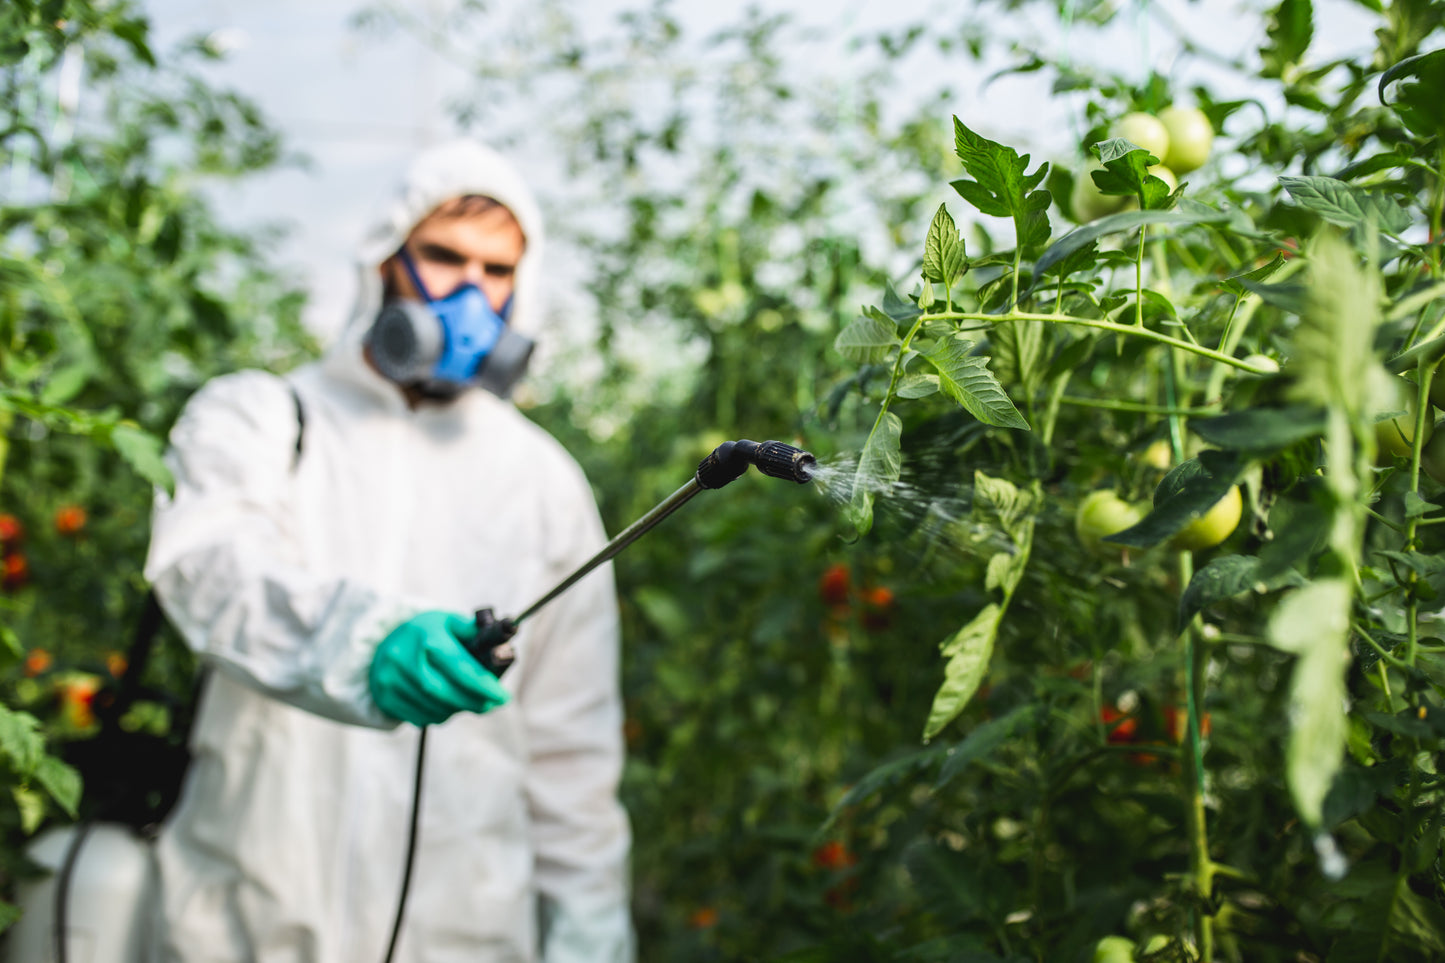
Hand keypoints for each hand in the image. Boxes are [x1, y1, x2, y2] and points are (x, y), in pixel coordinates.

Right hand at [368, 611, 509, 725]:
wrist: (382, 643)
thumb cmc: (426, 633)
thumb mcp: (448, 622)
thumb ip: (474, 631)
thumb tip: (504, 636)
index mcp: (427, 636)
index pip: (460, 667)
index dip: (484, 686)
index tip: (502, 697)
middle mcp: (405, 658)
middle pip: (445, 692)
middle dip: (473, 702)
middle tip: (490, 705)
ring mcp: (392, 680)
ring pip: (433, 708)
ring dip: (457, 710)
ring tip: (470, 703)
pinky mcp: (385, 698)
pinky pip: (419, 717)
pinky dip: (438, 715)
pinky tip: (447, 707)